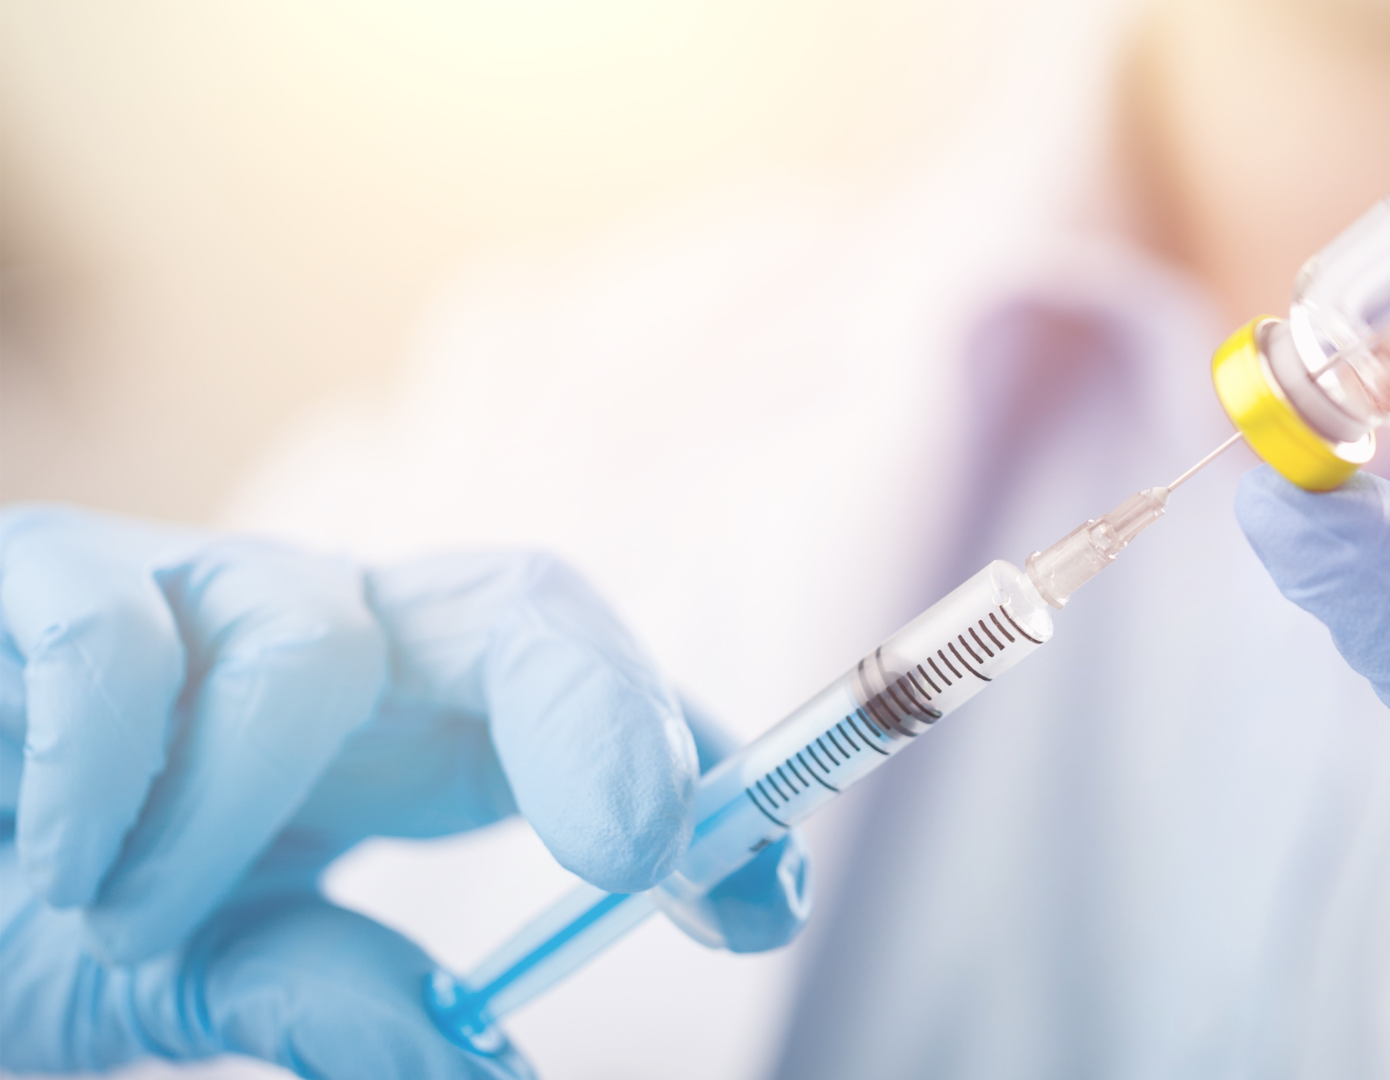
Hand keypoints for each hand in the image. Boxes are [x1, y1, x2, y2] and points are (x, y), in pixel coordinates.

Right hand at [0, 505, 807, 1077]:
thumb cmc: (37, 908)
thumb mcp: (199, 965)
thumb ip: (325, 992)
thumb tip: (478, 1061)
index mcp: (406, 733)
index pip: (595, 712)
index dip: (694, 782)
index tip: (756, 902)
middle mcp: (335, 642)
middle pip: (526, 607)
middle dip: (607, 712)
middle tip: (641, 849)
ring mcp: (198, 593)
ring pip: (313, 635)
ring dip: (242, 807)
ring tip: (133, 922)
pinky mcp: (46, 579)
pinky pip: (114, 637)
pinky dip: (103, 770)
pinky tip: (58, 870)